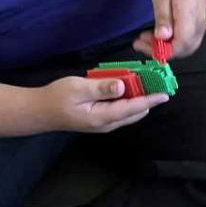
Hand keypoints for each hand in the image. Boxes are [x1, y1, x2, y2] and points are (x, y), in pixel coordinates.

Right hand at [38, 76, 168, 132]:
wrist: (40, 111)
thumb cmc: (56, 98)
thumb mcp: (78, 88)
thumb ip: (102, 87)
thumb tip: (123, 86)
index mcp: (103, 117)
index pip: (134, 108)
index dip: (151, 100)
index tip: (165, 94)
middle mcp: (107, 123)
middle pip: (135, 111)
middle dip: (148, 99)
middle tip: (159, 83)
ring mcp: (104, 123)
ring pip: (129, 111)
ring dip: (139, 98)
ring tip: (150, 83)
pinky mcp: (100, 118)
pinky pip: (121, 110)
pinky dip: (129, 99)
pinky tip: (130, 87)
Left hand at [134, 0, 205, 59]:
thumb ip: (163, 18)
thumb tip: (162, 37)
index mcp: (189, 15)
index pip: (180, 45)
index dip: (162, 51)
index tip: (144, 45)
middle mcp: (200, 22)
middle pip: (184, 49)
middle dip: (163, 51)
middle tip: (142, 42)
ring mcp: (202, 22)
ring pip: (187, 46)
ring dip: (168, 46)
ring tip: (149, 37)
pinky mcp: (200, 20)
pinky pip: (190, 38)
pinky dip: (175, 40)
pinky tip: (162, 33)